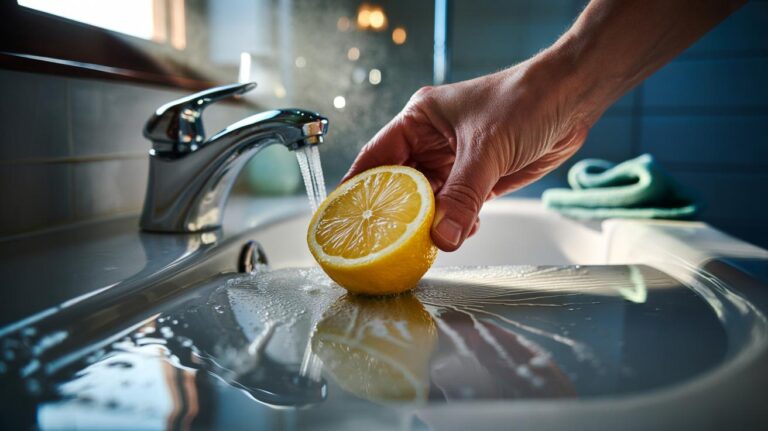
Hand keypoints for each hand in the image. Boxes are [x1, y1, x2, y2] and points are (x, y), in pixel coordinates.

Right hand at [343, 58, 590, 250]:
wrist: (573, 99)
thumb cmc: (525, 99)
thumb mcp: (486, 147)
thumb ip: (464, 194)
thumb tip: (442, 235)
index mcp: (419, 122)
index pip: (375, 158)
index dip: (357, 188)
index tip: (343, 218)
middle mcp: (431, 143)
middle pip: (400, 187)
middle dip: (396, 215)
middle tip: (384, 245)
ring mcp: (455, 163)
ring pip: (430, 202)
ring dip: (430, 224)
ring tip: (423, 245)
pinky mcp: (478, 179)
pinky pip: (457, 209)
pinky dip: (456, 224)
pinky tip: (459, 234)